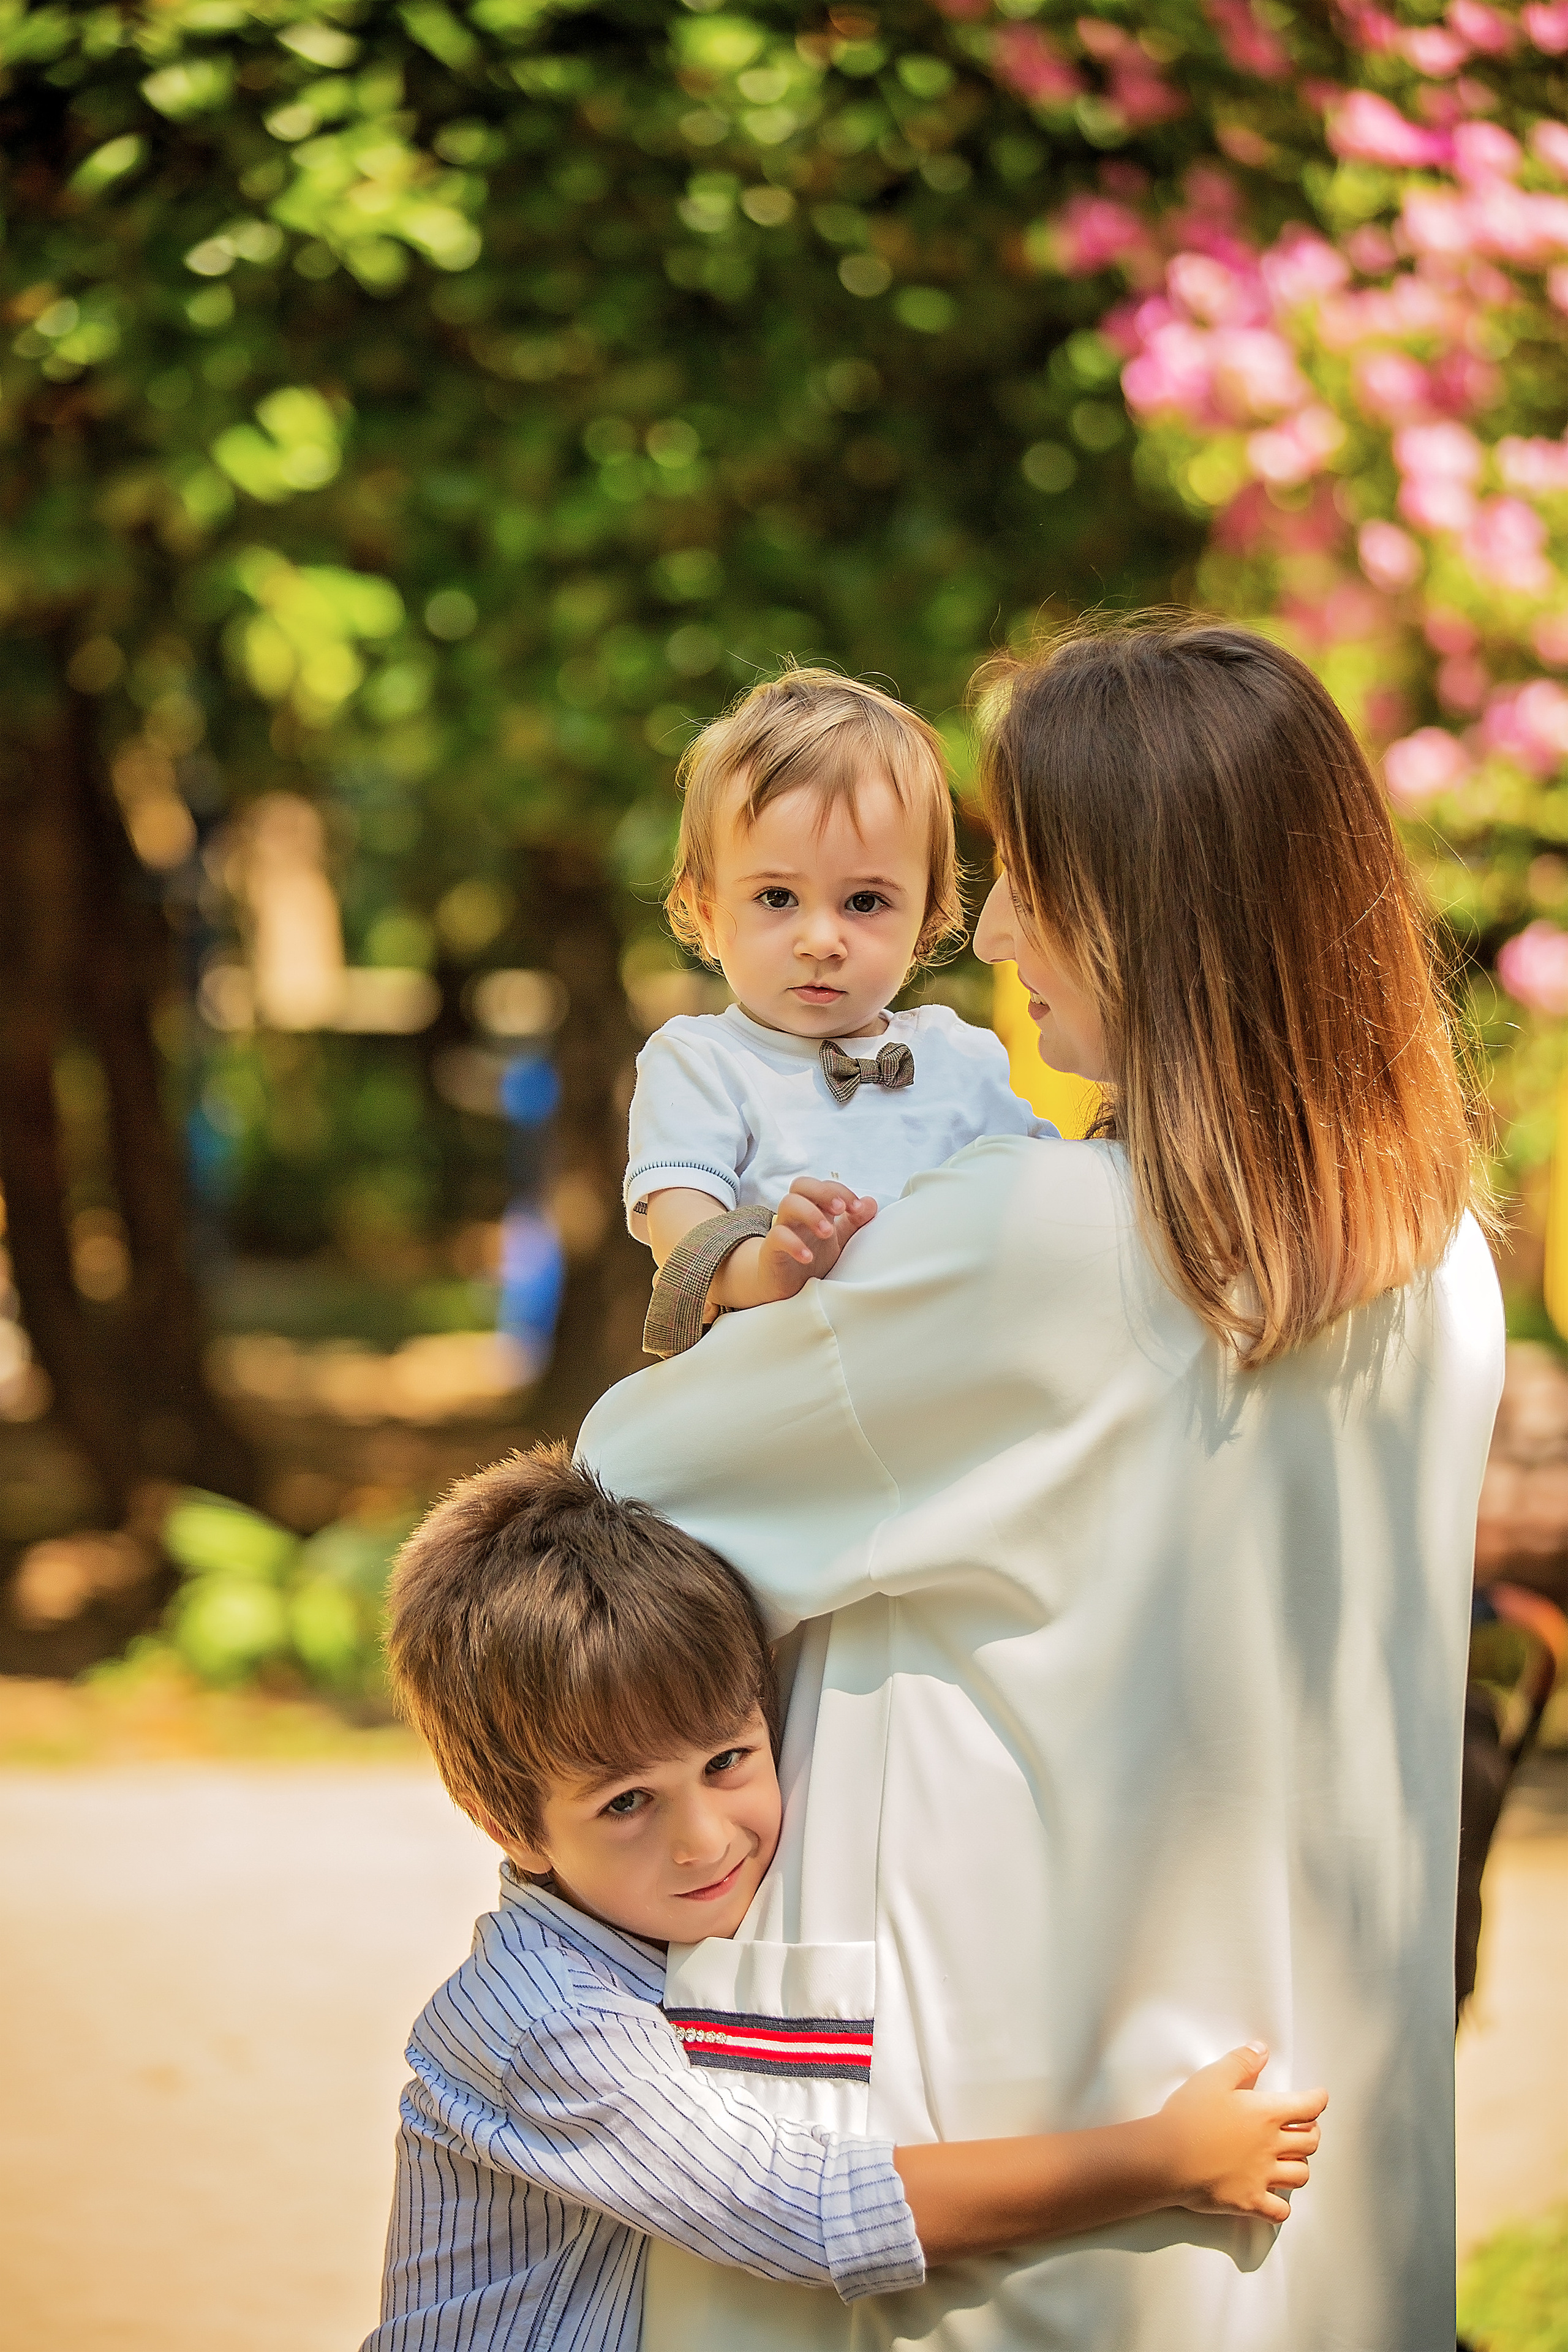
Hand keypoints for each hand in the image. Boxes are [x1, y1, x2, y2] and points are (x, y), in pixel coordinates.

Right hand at [711, 1178, 876, 1310]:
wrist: (785, 1289)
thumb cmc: (812, 1259)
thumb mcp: (838, 1242)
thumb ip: (854, 1223)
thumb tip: (870, 1202)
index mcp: (815, 1209)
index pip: (824, 1186)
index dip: (841, 1191)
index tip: (858, 1207)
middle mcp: (797, 1214)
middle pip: (801, 1185)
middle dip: (823, 1192)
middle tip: (840, 1209)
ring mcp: (783, 1229)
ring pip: (788, 1204)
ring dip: (811, 1214)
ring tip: (827, 1232)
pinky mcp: (771, 1249)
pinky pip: (777, 1236)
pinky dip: (794, 1244)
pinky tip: (809, 1257)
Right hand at [1158, 2045, 1326, 2223]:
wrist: (1167, 2157)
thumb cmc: (1188, 2116)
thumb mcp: (1212, 2077)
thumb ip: (1241, 2062)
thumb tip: (1262, 2050)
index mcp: (1265, 2114)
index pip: (1308, 2107)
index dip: (1318, 2100)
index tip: (1319, 2097)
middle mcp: (1271, 2146)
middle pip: (1310, 2142)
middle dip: (1312, 2132)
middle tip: (1305, 2127)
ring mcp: (1262, 2177)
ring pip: (1300, 2175)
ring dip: (1300, 2165)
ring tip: (1291, 2158)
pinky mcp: (1249, 2201)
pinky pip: (1279, 2212)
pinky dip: (1282, 2206)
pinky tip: (1274, 2197)